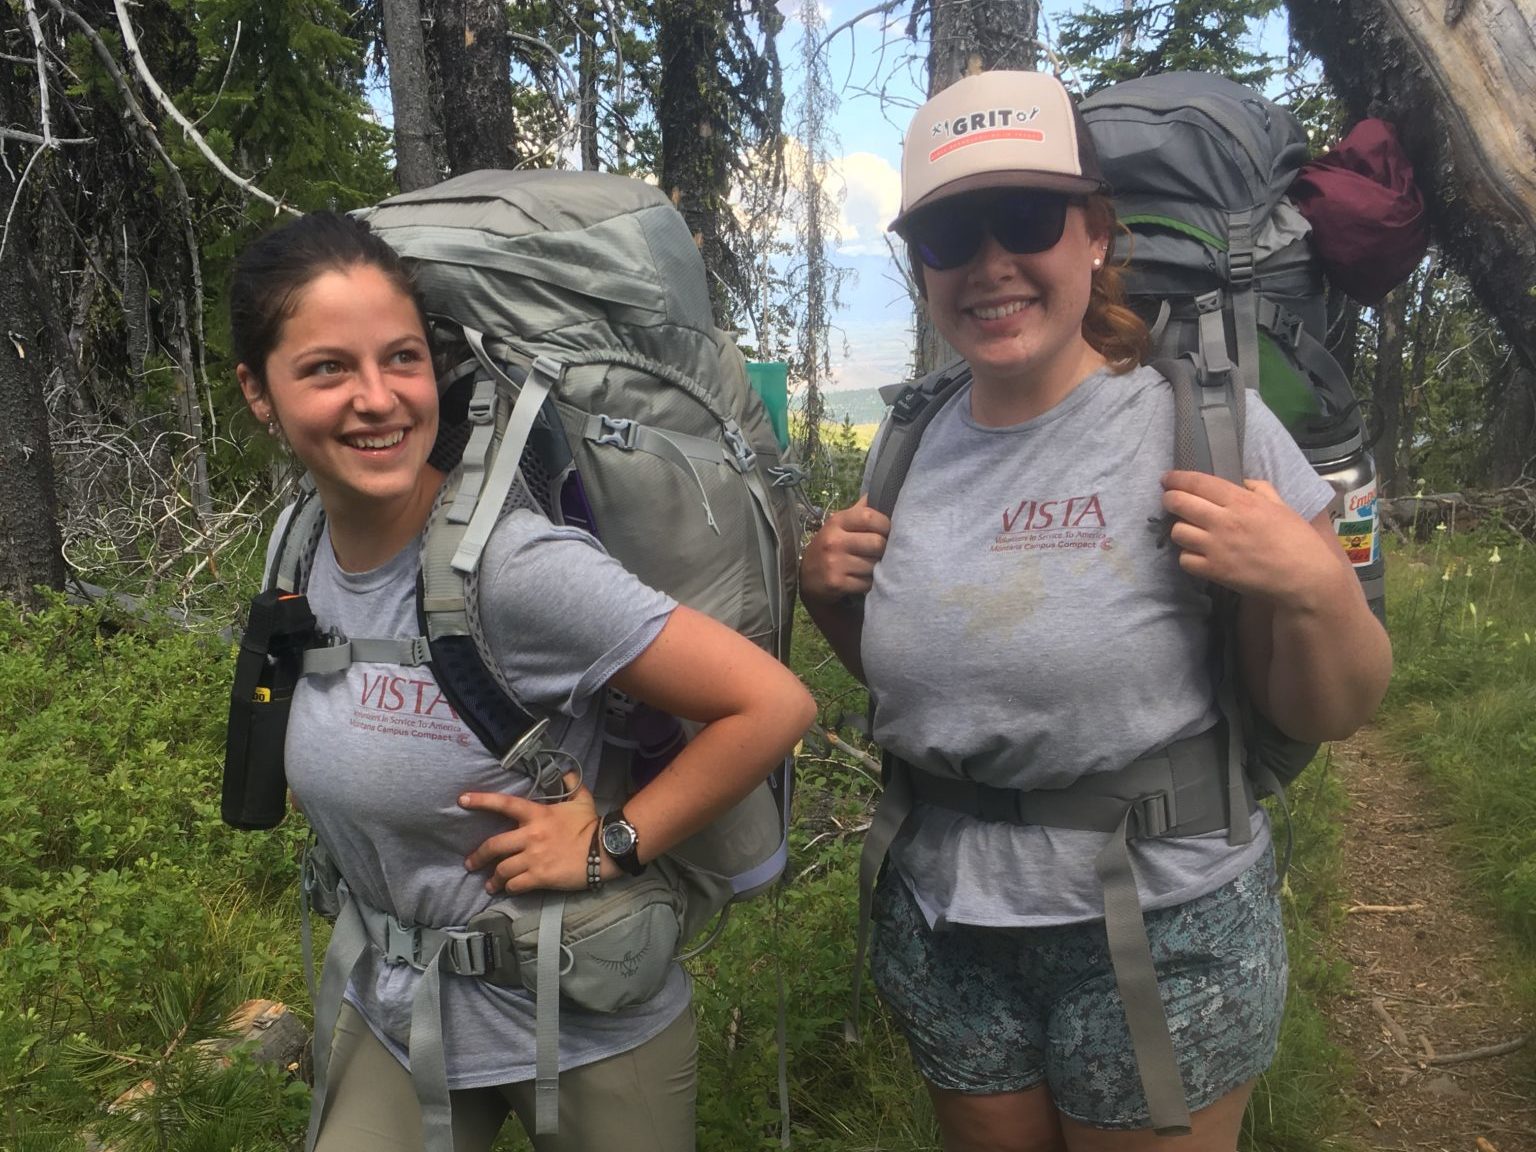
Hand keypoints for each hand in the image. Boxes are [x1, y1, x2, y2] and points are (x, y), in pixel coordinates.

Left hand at [459, 771, 603, 893]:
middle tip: (470, 863)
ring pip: (502, 869)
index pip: (504, 804)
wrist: (604, 850)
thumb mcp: (582, 800)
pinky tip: (509, 889)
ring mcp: (534, 857)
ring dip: (493, 878)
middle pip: (494, 846)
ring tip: (490, 884)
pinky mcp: (540, 877)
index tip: (461, 800)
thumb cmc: (591, 824)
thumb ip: (571, 785)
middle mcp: (530, 835)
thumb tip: (567, 772)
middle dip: (478, 856)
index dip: (481, 801)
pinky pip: (516, 885)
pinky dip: (510, 888)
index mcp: (537, 814)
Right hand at [800, 495, 891, 602]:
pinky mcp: (836, 583)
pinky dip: (869, 583)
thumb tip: (882, 492)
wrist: (808, 577)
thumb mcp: (840, 524)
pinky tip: (861, 579)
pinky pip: (867, 583)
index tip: (887, 532)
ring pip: (874, 566)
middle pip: (877, 543)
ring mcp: (834, 563)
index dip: (885, 525)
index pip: (870, 516)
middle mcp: (834, 540)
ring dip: (877, 569)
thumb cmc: (831, 546)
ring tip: (869, 567)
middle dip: (884, 550)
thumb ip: (861, 510)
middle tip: (879, 553)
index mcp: (837, 521)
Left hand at [1160, 471, 1342, 607]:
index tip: (1168, 478)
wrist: (1305, 578)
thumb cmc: (1298, 540)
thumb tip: (1243, 482)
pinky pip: (1184, 560)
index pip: (1198, 482)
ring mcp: (1216, 547)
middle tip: (1171, 500)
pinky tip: (1197, 554)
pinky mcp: (1214, 571)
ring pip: (1178, 531)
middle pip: (1180, 504)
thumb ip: (1260, 489)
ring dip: (1180, 528)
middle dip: (1170, 499)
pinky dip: (1187, 556)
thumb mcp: (1282, 506)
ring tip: (1189, 530)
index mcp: (1242, 501)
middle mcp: (1224, 521)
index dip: (1178, 478)